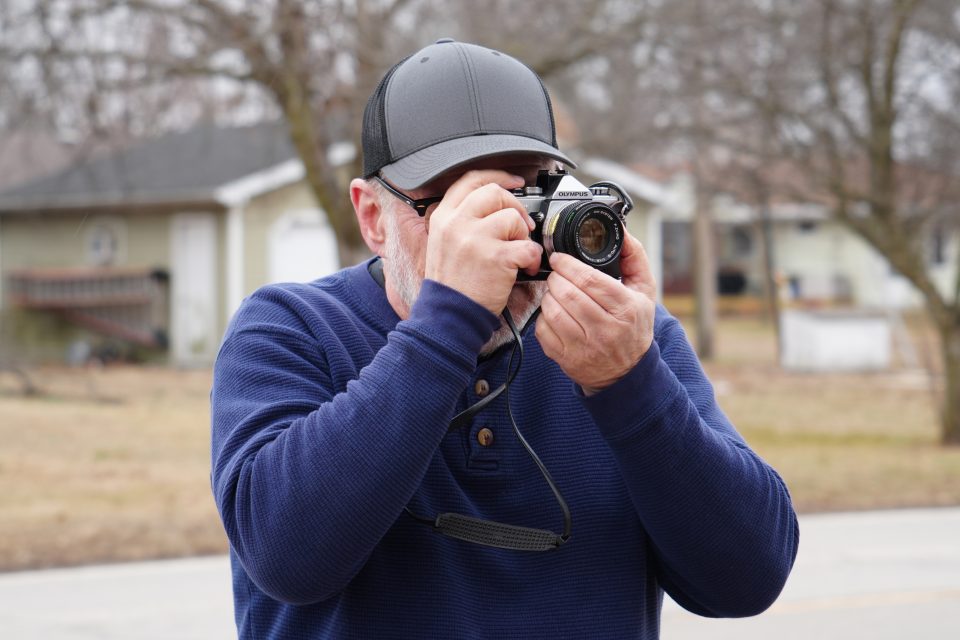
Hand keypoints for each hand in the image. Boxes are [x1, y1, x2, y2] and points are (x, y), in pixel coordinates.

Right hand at [425, 170, 542, 314]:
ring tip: (518, 254)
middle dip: (515, 207)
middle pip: (495, 193)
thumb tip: (493, 209)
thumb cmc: (450, 286)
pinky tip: (525, 269)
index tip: (515, 182)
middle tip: (520, 227)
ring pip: (513, 217)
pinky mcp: (496, 257)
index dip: (497, 177)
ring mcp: (476, 239)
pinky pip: (527, 246)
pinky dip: (532, 258)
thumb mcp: (442, 244)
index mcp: (444, 218)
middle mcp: (457, 223)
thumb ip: (461, 222)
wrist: (448, 317)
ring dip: (523, 236)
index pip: (471, 180)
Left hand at [535, 233, 656, 394]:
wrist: (627, 371)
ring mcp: (585, 347)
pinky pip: (544, 331)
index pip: (589, 280)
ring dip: (548, 295)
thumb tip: (621, 230)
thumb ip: (634, 257)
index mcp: (625, 308)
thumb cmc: (634, 325)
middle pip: (568, 293)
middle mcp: (606, 329)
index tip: (560, 258)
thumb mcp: (644, 291)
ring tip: (555, 291)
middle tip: (557, 274)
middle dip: (556, 277)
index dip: (568, 265)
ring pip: (553, 311)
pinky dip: (543, 317)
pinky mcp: (567, 359)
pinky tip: (553, 312)